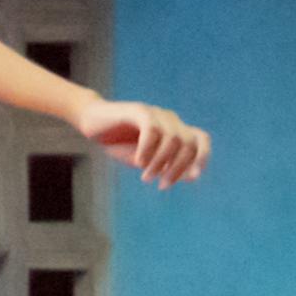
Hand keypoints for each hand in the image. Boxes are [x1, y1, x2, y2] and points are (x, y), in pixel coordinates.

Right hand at [75, 96, 211, 186]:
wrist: (92, 122)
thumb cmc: (120, 143)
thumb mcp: (148, 160)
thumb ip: (168, 165)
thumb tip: (193, 176)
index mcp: (175, 129)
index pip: (202, 139)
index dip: (202, 158)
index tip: (193, 177)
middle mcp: (170, 120)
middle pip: (189, 143)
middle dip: (179, 168)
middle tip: (162, 185)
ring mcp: (156, 113)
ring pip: (173, 139)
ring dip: (161, 162)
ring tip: (146, 177)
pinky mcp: (139, 110)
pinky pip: (152, 130)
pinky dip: (148, 149)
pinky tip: (138, 162)